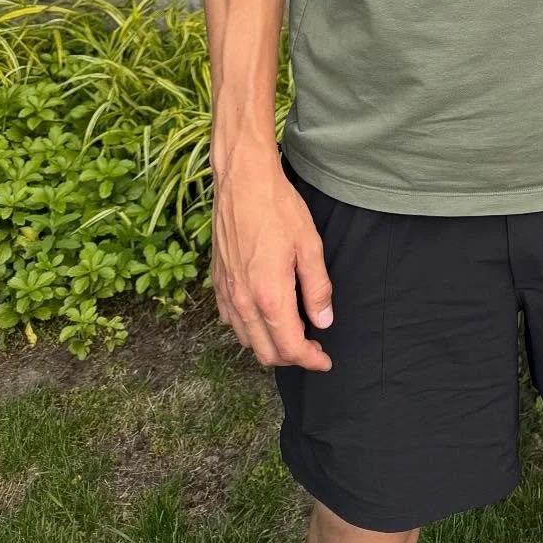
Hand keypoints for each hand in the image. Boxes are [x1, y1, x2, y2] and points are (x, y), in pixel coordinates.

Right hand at [211, 144, 333, 370]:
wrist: (242, 182)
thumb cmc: (278, 208)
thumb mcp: (309, 245)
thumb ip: (317, 288)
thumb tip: (323, 321)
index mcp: (270, 296)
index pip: (291, 347)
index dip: (311, 360)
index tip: (325, 361)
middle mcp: (243, 302)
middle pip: (266, 353)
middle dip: (291, 357)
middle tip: (313, 346)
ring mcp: (227, 293)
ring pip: (246, 340)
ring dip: (269, 345)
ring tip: (292, 331)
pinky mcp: (217, 282)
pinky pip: (231, 321)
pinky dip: (249, 329)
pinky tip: (264, 313)